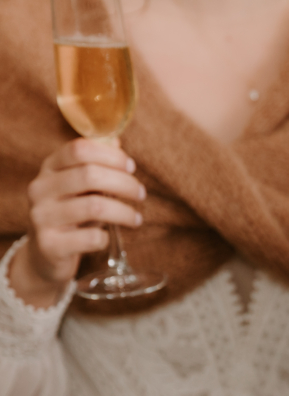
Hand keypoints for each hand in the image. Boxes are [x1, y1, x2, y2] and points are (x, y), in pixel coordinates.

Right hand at [8, 138, 144, 307]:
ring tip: (136, 218)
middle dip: (124, 183)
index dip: (111, 156)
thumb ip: (96, 165)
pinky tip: (109, 237)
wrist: (46, 254)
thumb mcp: (81, 186)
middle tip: (141, 193)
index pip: (79, 149)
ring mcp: (41, 217)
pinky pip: (90, 237)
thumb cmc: (73, 213)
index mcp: (50, 168)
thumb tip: (116, 140)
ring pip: (94, 206)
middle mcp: (40, 189)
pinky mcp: (49, 245)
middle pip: (90, 175)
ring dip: (124, 212)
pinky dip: (106, 237)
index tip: (131, 167)